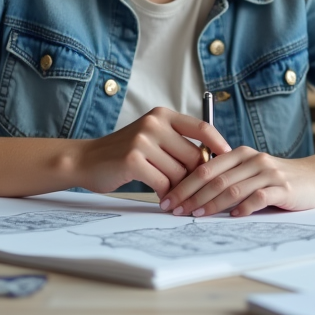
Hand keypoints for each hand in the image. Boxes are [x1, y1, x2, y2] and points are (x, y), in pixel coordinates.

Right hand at [70, 107, 231, 195]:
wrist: (86, 160)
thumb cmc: (123, 153)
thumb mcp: (151, 137)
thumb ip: (177, 144)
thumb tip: (212, 162)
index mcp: (162, 116)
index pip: (202, 127)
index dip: (218, 144)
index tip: (228, 159)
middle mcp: (154, 124)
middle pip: (194, 156)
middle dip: (195, 178)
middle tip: (193, 191)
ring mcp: (143, 141)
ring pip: (179, 173)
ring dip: (179, 189)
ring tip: (173, 196)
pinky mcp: (133, 160)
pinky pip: (163, 183)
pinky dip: (166, 194)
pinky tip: (163, 198)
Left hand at [159, 147, 314, 217]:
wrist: (314, 177)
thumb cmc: (275, 178)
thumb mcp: (249, 171)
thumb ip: (226, 177)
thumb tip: (191, 195)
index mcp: (240, 154)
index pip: (205, 168)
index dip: (184, 184)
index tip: (168, 199)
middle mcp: (252, 160)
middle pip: (215, 178)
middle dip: (192, 195)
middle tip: (175, 210)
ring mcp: (268, 173)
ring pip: (233, 188)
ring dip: (212, 203)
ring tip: (197, 215)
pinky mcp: (282, 188)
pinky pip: (259, 197)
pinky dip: (244, 207)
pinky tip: (232, 216)